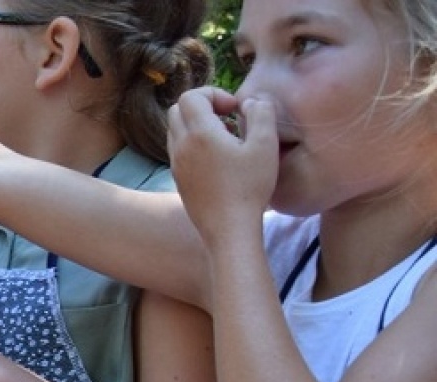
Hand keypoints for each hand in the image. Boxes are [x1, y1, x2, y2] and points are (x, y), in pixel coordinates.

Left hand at [168, 87, 276, 243]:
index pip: (190, 96)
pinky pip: (177, 149)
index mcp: (199, 133)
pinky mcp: (178, 179)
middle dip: (202, 105)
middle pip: (177, 109)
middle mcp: (181, 147)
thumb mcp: (266, 144)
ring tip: (224, 138)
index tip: (234, 109)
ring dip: (196, 124)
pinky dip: (192, 143)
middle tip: (227, 118)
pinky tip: (217, 157)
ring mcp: (176, 164)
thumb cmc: (250, 187)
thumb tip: (250, 101)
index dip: (213, 94)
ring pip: (175, 129)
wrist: (228, 228)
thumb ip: (261, 113)